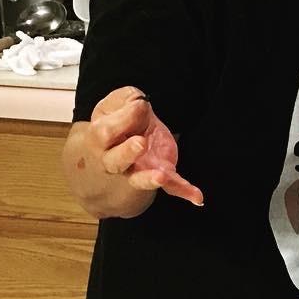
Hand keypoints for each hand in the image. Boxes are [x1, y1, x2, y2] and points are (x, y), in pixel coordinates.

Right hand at [86, 86, 203, 205]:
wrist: (123, 136)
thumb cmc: (118, 118)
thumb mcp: (117, 102)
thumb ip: (126, 101)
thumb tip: (139, 104)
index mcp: (101, 139)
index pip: (106, 132)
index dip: (122, 119)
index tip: (140, 104)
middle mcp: (115, 160)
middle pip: (116, 161)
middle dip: (127, 152)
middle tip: (140, 142)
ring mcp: (137, 170)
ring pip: (139, 179)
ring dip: (149, 180)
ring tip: (160, 177)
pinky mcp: (159, 173)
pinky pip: (171, 186)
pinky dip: (184, 190)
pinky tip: (197, 197)